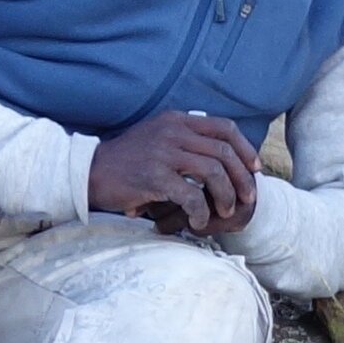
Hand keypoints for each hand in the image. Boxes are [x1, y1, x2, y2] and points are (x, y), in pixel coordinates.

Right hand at [87, 113, 260, 236]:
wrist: (89, 172)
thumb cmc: (127, 161)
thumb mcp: (157, 138)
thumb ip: (186, 140)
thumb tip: (224, 157)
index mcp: (176, 120)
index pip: (224, 127)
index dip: (245, 148)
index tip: (255, 168)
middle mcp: (171, 132)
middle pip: (224, 152)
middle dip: (243, 178)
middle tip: (248, 198)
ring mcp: (163, 153)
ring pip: (213, 172)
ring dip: (226, 196)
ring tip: (224, 212)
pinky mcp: (154, 177)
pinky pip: (192, 195)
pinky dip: (201, 211)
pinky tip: (198, 221)